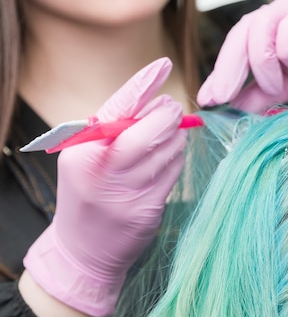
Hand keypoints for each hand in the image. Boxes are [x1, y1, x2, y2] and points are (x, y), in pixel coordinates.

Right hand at [23, 57, 187, 316]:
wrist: (83, 250)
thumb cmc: (87, 194)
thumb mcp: (85, 158)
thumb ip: (114, 131)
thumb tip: (156, 103)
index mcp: (82, 151)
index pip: (118, 109)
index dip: (144, 85)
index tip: (164, 65)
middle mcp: (103, 171)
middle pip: (150, 130)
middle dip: (167, 115)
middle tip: (172, 110)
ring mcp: (127, 193)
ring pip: (168, 152)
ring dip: (175, 138)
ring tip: (166, 139)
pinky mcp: (148, 211)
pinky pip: (173, 175)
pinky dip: (176, 162)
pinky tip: (167, 161)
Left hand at [197, 0, 287, 113]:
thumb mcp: (287, 93)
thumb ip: (259, 95)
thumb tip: (228, 106)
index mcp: (265, 34)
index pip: (232, 51)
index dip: (219, 75)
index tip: (208, 101)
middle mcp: (273, 18)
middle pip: (237, 40)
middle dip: (228, 73)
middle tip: (221, 99)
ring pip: (255, 36)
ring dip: (262, 68)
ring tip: (278, 86)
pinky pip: (283, 36)